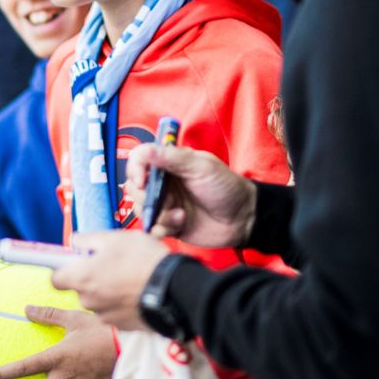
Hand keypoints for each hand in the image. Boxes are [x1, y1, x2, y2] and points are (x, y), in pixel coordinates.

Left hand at [52, 231, 167, 331]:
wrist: (175, 289)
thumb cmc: (143, 260)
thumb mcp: (115, 238)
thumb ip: (88, 239)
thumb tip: (75, 241)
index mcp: (82, 278)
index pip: (56, 280)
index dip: (64, 270)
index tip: (77, 263)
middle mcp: (90, 301)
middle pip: (81, 290)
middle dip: (92, 279)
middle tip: (113, 265)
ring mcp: (106, 316)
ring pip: (99, 302)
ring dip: (108, 292)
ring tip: (129, 279)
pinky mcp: (123, 327)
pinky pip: (116, 313)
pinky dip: (122, 304)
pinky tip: (138, 293)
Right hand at [125, 141, 256, 248]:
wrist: (243, 218)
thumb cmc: (226, 187)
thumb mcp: (202, 167)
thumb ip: (173, 157)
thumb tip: (146, 151)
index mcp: (169, 164)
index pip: (139, 160)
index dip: (135, 169)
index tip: (142, 180)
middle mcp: (163, 183)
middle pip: (134, 187)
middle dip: (145, 196)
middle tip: (164, 201)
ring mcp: (165, 204)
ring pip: (141, 209)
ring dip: (158, 214)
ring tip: (180, 215)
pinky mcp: (169, 224)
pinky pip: (152, 228)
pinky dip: (162, 228)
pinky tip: (181, 223)